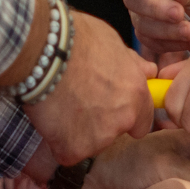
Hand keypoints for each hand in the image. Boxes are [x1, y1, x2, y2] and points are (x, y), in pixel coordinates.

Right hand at [24, 10, 155, 163]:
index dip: (124, 112)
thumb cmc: (74, 38)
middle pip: (114, 131)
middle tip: (77, 97)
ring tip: (59, 101)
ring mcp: (99, 138)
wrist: (41, 50)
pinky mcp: (73, 149)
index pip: (142, 120)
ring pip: (89, 142)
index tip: (108, 104)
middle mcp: (123, 119)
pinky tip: (48, 115)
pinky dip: (56, 138)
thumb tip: (148, 71)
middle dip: (99, 120)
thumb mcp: (109, 40)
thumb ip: (130, 62)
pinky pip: (66, 150)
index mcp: (136, 93)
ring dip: (77, 128)